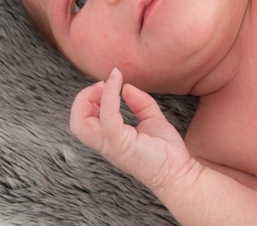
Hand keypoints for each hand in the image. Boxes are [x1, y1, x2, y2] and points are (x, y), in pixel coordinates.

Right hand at [70, 68, 197, 190]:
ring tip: (107, 84)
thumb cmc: (166, 151)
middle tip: (103, 84)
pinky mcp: (121, 145)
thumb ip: (139, 103)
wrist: (179, 172)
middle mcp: (106, 143)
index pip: (84, 120)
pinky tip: (119, 85)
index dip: (88, 99)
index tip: (106, 84)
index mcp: (110, 138)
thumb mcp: (152, 119)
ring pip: (81, 124)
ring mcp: (111, 145)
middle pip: (76, 122)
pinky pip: (108, 119)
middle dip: (83, 97)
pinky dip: (110, 98)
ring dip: (89, 98)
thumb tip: (127, 87)